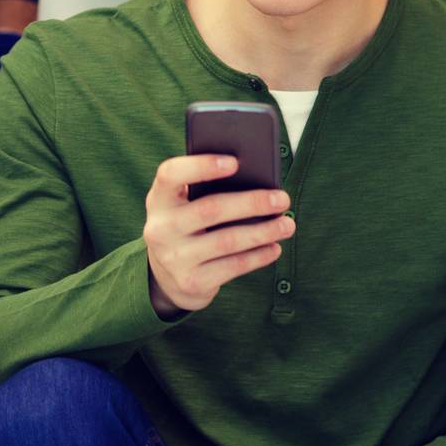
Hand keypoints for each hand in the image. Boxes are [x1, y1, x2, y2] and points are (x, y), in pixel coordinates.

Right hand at [143, 155, 293, 315]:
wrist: (166, 277)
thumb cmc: (184, 225)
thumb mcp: (182, 204)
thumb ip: (203, 188)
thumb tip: (255, 179)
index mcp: (158, 199)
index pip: (171, 174)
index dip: (201, 166)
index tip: (235, 162)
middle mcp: (160, 228)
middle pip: (210, 209)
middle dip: (251, 203)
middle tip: (282, 198)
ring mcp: (174, 258)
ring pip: (227, 241)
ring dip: (263, 231)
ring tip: (287, 224)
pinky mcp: (191, 282)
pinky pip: (232, 267)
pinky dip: (257, 257)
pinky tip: (274, 248)